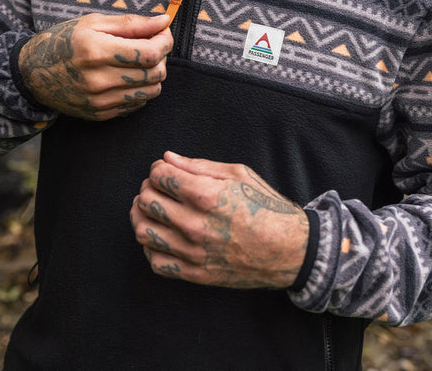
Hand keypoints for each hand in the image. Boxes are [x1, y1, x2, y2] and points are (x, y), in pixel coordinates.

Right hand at [18, 13, 172, 119]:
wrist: (33, 72)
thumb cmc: (65, 41)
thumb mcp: (94, 22)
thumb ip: (132, 23)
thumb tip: (163, 21)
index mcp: (96, 51)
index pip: (150, 53)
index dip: (165, 42)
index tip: (163, 33)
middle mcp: (98, 79)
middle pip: (155, 73)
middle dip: (162, 57)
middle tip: (152, 45)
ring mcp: (99, 100)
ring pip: (151, 92)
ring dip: (154, 74)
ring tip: (140, 61)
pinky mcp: (100, 114)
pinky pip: (137, 104)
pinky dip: (141, 89)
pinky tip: (128, 76)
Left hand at [131, 152, 309, 289]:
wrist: (289, 250)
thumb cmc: (266, 207)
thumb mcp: (240, 175)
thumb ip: (199, 166)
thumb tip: (168, 158)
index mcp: (206, 195)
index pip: (159, 176)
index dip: (158, 168)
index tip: (166, 169)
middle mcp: (195, 225)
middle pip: (146, 200)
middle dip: (149, 187)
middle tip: (160, 187)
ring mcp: (193, 252)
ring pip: (143, 231)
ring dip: (142, 215)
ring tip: (154, 209)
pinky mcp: (194, 274)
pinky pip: (155, 262)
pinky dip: (151, 246)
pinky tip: (162, 235)